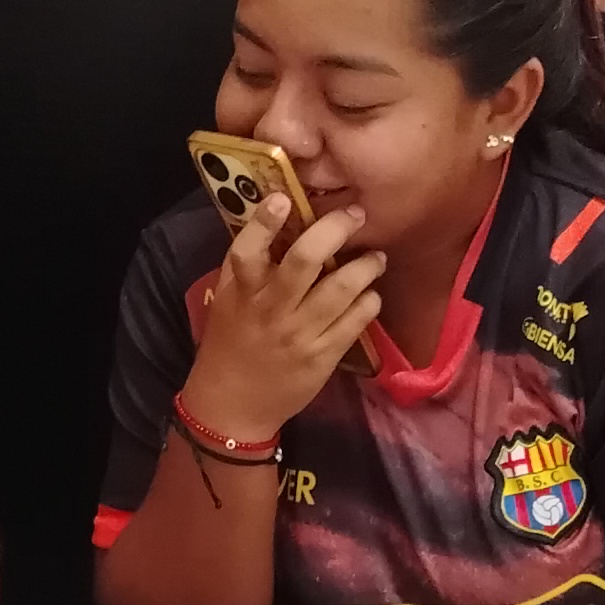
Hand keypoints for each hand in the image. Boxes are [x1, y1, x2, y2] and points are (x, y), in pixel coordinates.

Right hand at [180, 191, 384, 438]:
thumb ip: (250, 267)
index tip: (283, 199)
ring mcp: (299, 334)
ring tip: (374, 257)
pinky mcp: (323, 357)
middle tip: (356, 215)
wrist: (234, 405)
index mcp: (242, 292)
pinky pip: (355, 321)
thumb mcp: (229, 302)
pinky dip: (369, 301)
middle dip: (335, 230)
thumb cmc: (231, 344)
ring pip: (341, 290)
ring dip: (365, 265)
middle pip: (305, 261)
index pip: (247, 250)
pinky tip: (371, 294)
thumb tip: (282, 220)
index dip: (264, 222)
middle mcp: (271, 310)